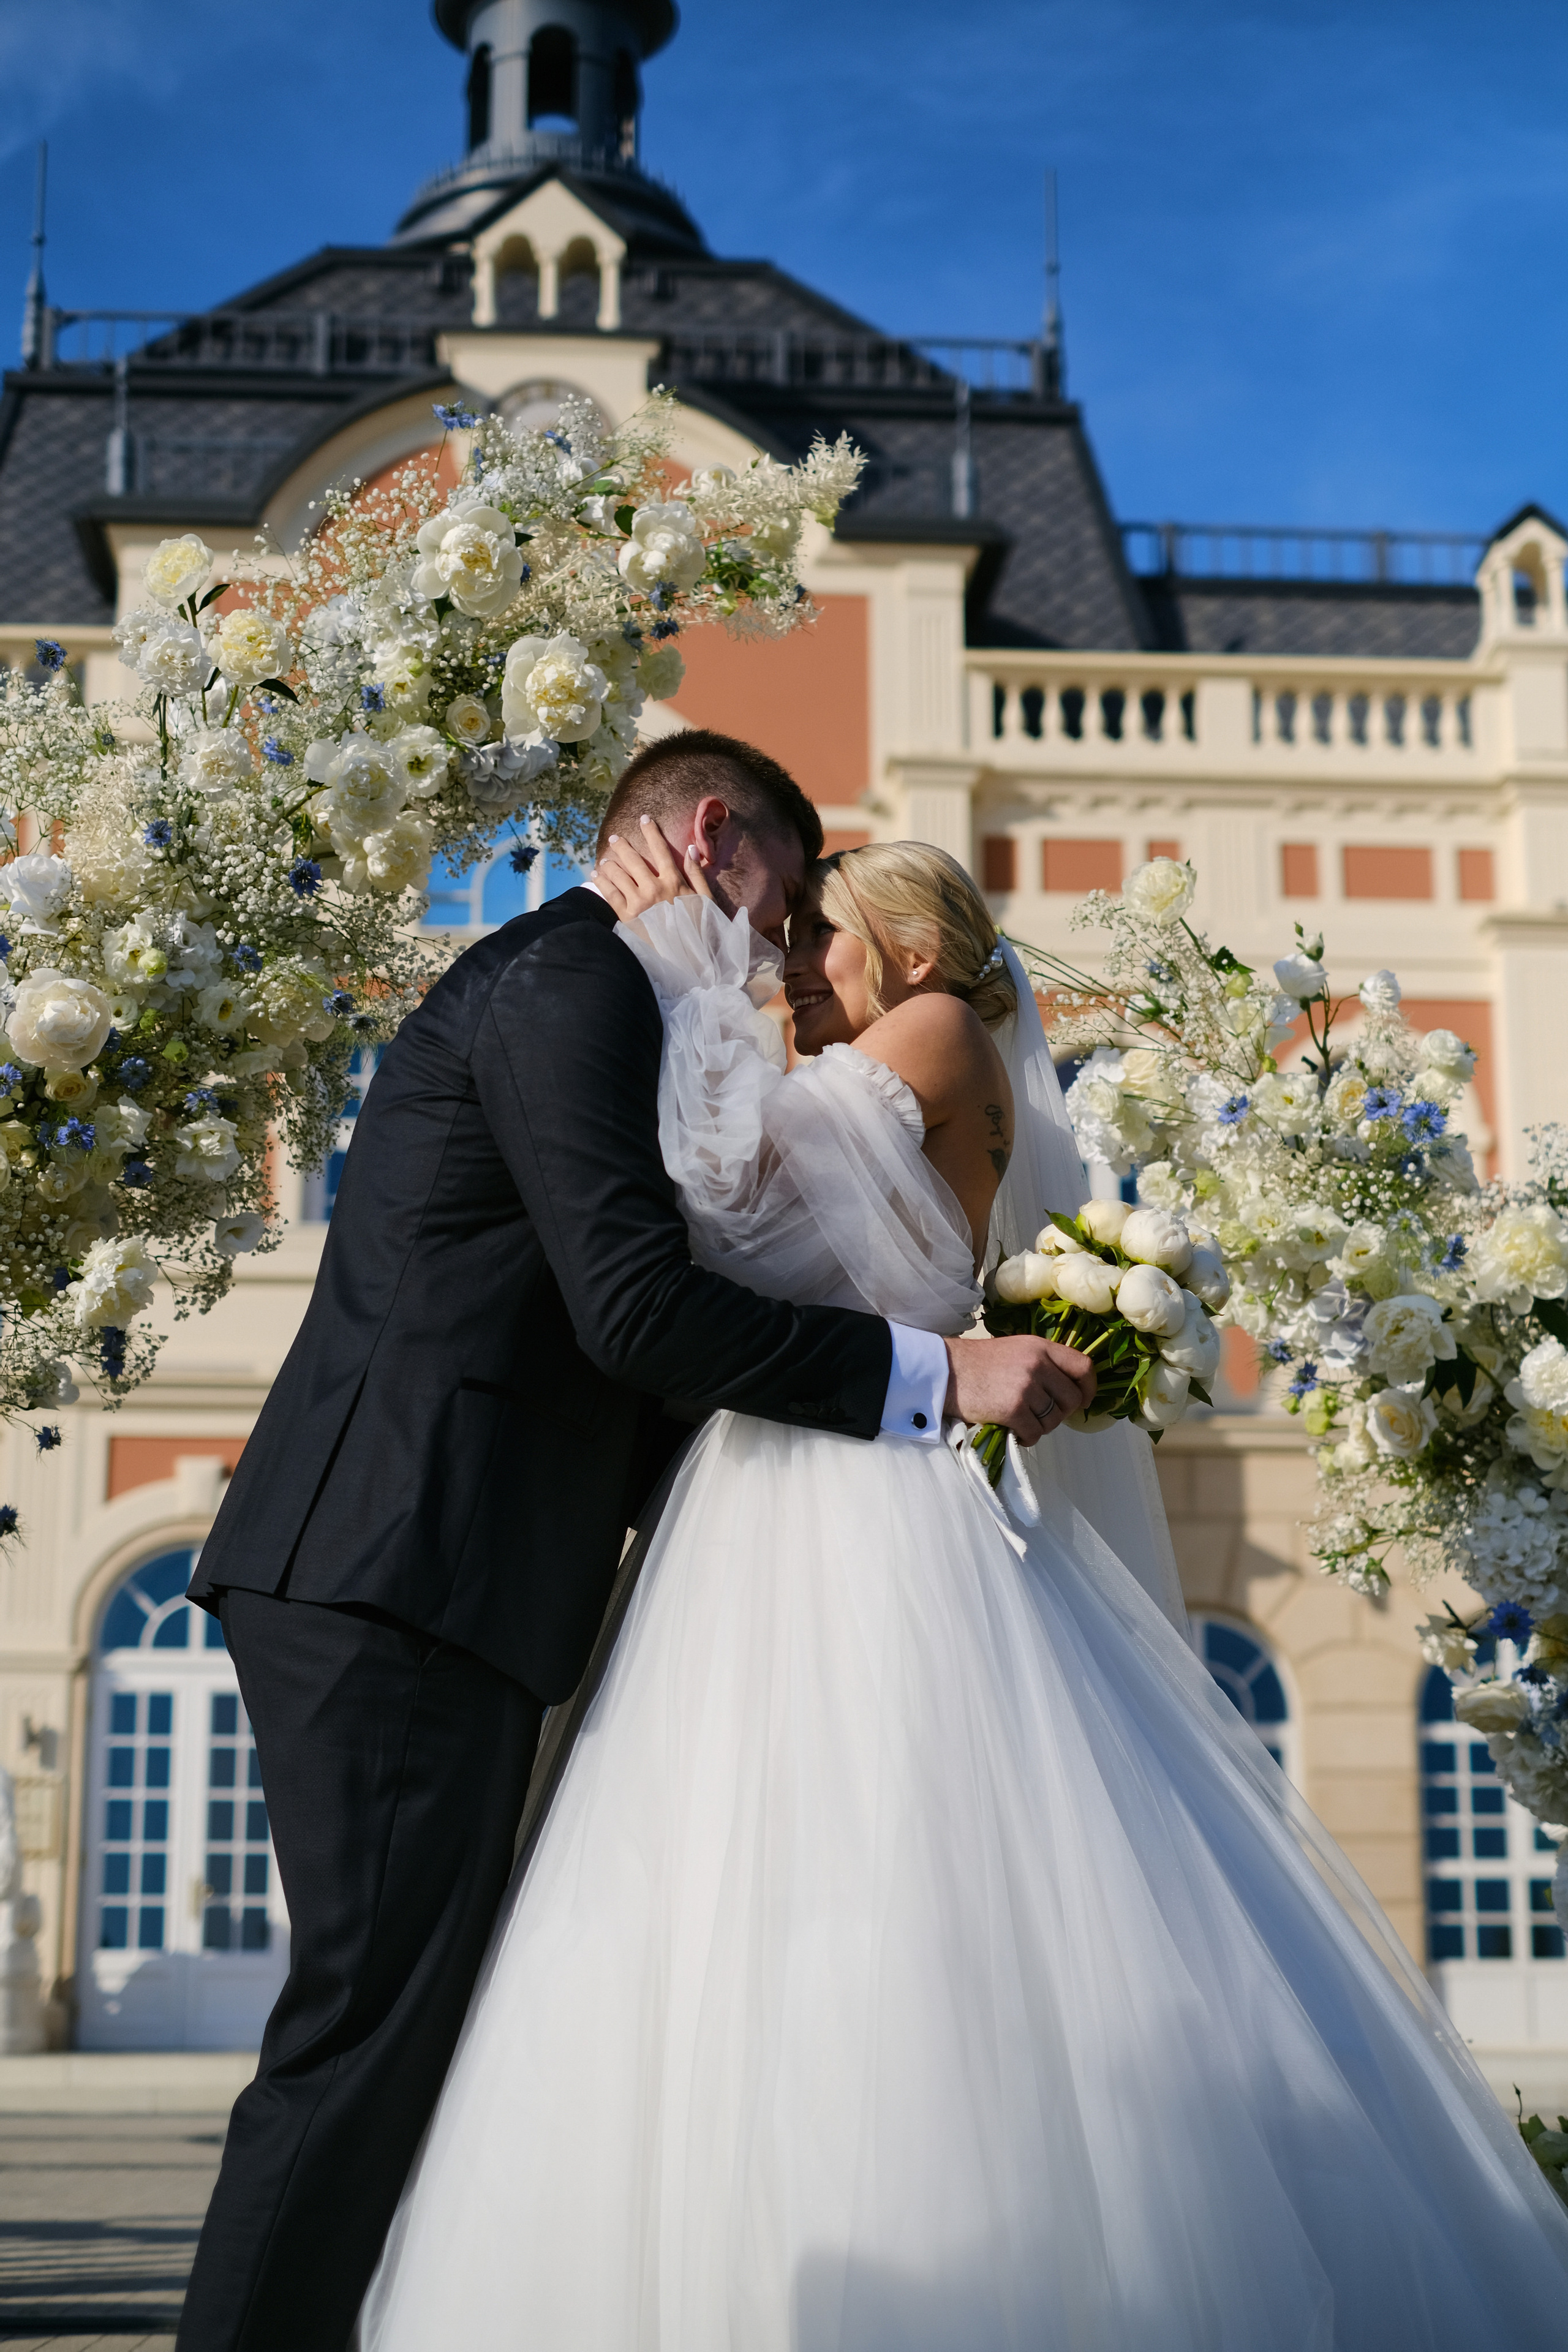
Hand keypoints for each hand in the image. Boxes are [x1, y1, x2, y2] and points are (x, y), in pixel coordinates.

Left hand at [593, 815, 714, 920]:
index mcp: (674, 882)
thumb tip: (691, 849)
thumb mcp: (705, 901)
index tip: (644, 818)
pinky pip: (610, 894)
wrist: (685, 960)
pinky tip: (596, 875)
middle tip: (615, 838)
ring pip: (618, 875)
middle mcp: (654, 889)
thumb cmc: (698, 930)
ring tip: (605, 859)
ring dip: (610, 864)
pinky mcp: (627, 917)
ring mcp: (639, 903)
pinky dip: (602, 882)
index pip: (661, 850)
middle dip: (622, 846)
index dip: (652, 832)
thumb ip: (697, 874)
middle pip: (633, 860)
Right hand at [942, 1333, 1095, 1443]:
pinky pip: (1035, 1434)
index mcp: (1041, 1347)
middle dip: (1060, 1413)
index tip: (1083, 1400)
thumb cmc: (978, 1363)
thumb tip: (1068, 1390)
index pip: (1083, 1367)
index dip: (1089, 1388)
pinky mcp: (1013, 1409)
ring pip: (1054, 1420)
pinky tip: (1013, 1431)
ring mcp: (1026, 1388)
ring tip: (1022, 1421)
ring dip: (1041, 1427)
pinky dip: (1026, 1438)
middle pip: (1071, 1399)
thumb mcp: (1016, 1350)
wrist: (944, 1372)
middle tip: (1041, 1415)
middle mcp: (1037, 1365)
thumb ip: (1043, 1363)